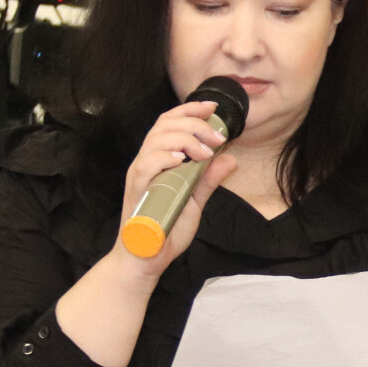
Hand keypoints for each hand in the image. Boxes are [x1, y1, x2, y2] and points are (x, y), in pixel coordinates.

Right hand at [116, 100, 237, 273]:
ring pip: (157, 140)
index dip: (191, 110)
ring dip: (185, 139)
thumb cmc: (167, 228)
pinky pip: (147, 164)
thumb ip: (209, 179)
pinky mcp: (136, 190)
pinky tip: (183, 160)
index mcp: (159, 159)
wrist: (148, 258)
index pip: (170, 123)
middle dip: (195, 123)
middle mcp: (147, 161)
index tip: (214, 108)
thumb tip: (230, 159)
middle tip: (218, 137)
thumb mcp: (195, 200)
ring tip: (206, 152)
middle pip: (164, 124)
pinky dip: (166, 157)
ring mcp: (140, 174)